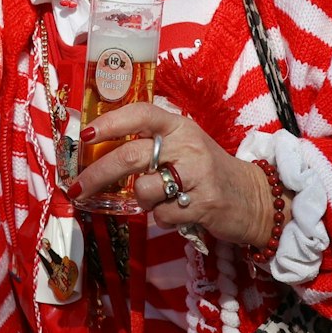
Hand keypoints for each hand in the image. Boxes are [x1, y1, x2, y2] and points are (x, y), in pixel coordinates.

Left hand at [72, 102, 273, 246]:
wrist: (253, 197)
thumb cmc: (205, 170)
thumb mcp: (182, 145)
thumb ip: (148, 143)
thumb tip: (96, 150)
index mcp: (178, 126)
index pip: (140, 114)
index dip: (109, 123)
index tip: (84, 136)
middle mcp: (187, 145)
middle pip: (130, 156)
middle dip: (97, 174)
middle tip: (78, 187)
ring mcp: (198, 174)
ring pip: (143, 189)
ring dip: (140, 201)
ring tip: (158, 199)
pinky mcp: (204, 204)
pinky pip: (161, 215)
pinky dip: (161, 218)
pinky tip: (177, 212)